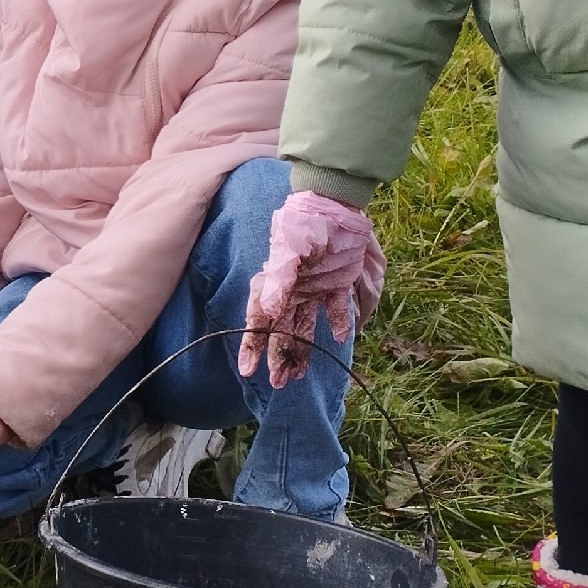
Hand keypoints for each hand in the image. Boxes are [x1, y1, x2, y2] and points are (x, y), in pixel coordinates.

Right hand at [238, 188, 386, 389]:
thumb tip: (267, 313)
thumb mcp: (289, 251)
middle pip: (282, 331)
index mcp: (275, 285)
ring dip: (303, 350)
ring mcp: (314, 289)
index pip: (260, 322)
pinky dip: (338, 322)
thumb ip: (279, 281)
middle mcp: (292, 292)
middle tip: (278, 384)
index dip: (252, 346)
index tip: (247, 371)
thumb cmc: (303, 224)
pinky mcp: (336, 283)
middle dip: (278, 358)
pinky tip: (341, 337)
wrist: (333, 203)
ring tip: (300, 375)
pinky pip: (336, 309)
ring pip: (305, 327)